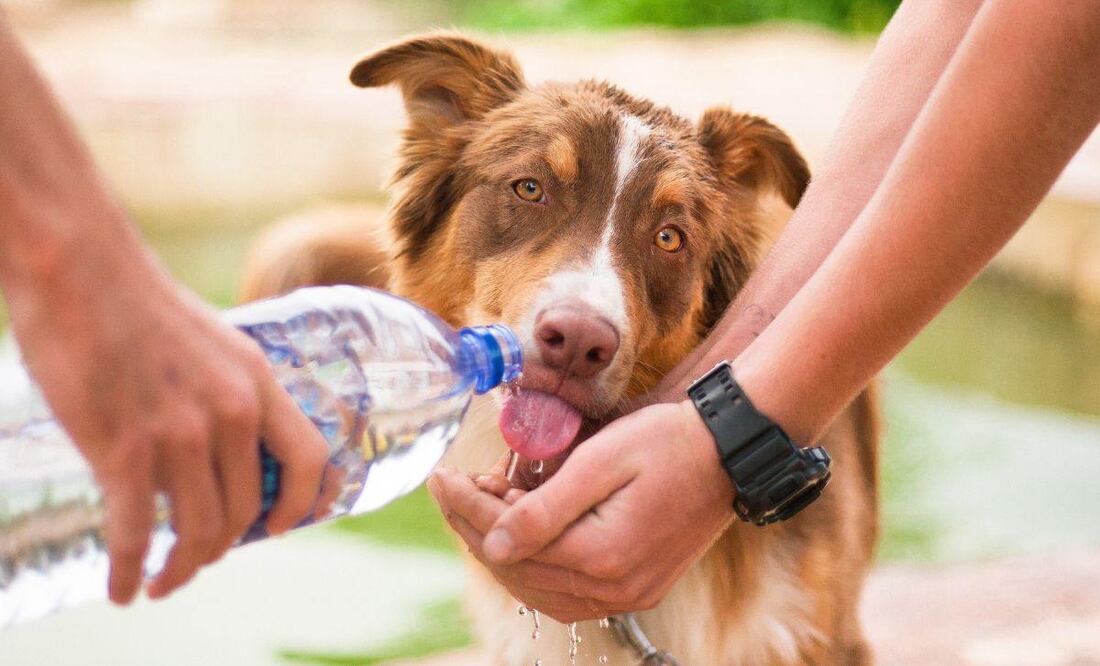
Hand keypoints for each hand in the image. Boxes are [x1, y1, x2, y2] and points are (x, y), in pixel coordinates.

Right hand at [3, 232, 329, 603]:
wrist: (80, 270)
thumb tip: (223, 444)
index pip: (309, 458)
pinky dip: (131, 571)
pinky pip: (137, 534)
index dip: (304, 503)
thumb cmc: (139, 303)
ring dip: (183, 568)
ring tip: (164, 580)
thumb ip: (228, 392)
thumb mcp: (214, 343)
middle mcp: (231, 412)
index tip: (282, 527)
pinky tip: (123, 588)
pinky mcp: (124, 449)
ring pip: (199, 530)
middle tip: (200, 557)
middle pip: (247, 509)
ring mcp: (181, 433)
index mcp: (258, 381)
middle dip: (225, 546)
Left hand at [428, 400, 734, 622]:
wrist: (729, 453)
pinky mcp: (636, 588)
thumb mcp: (602, 461)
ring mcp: (628, 594)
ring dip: (502, 549)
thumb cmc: (667, 443)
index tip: (440, 477)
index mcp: (602, 556)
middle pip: (519, 570)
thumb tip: (492, 543)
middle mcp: (614, 589)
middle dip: (476, 526)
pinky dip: (535, 566)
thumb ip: (545, 508)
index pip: (510, 541)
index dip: (467, 508)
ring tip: (483, 504)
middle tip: (454, 486)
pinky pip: (567, 592)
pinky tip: (520, 535)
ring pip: (538, 589)